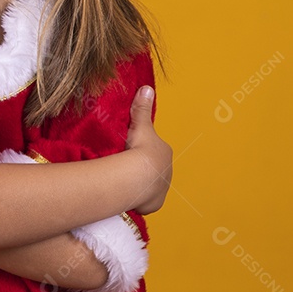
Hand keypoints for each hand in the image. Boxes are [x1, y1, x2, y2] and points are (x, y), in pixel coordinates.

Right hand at [124, 86, 172, 214]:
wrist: (138, 177)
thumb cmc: (139, 149)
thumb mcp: (139, 126)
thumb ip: (141, 109)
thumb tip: (147, 88)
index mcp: (165, 152)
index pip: (153, 150)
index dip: (142, 150)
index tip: (130, 150)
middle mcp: (168, 171)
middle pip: (153, 168)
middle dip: (141, 168)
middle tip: (124, 167)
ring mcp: (162, 188)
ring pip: (150, 184)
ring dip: (140, 184)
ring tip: (125, 182)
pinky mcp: (154, 203)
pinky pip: (145, 200)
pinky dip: (138, 198)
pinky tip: (127, 196)